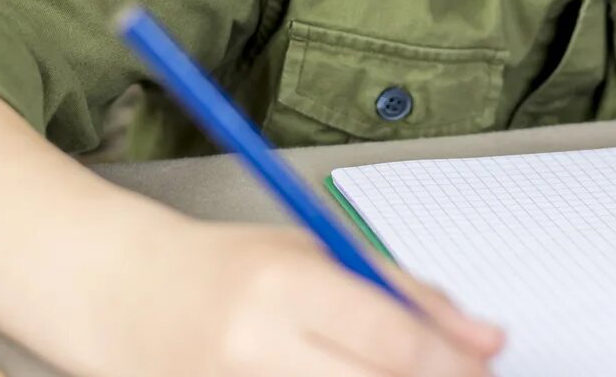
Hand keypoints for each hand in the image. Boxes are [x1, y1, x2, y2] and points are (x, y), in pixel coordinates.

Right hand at [89, 221, 504, 375]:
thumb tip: (488, 340)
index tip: (480, 365)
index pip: (393, 343)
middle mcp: (257, 352)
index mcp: (284, 288)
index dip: (452, 364)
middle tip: (452, 376)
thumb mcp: (317, 252)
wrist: (127, 300)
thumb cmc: (228, 268)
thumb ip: (406, 293)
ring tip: (389, 374)